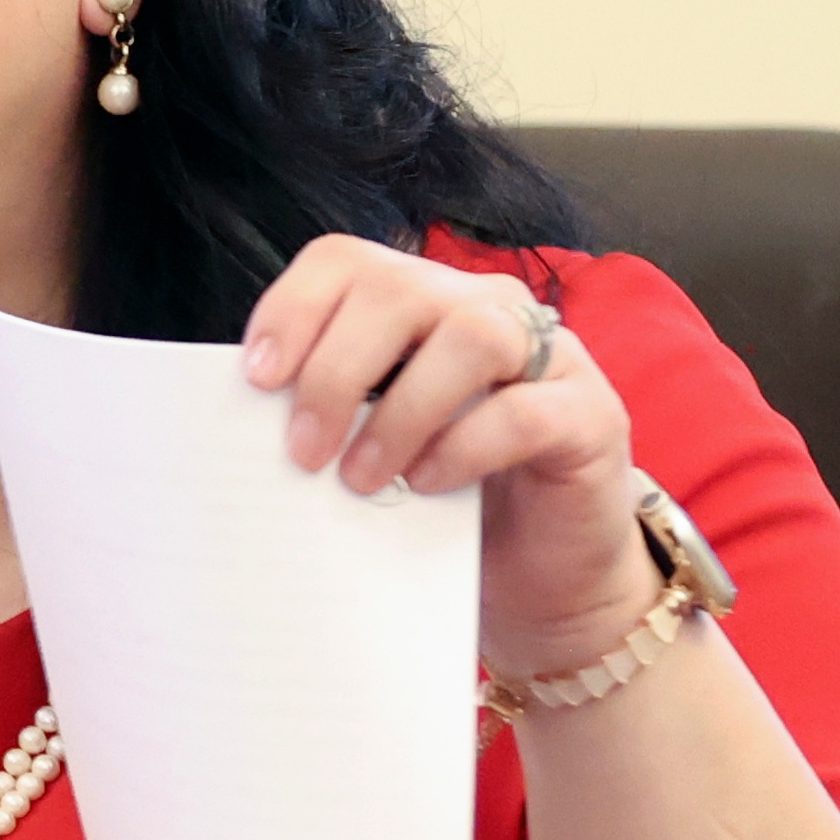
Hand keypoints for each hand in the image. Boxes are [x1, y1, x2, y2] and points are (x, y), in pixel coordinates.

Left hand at [241, 234, 655, 675]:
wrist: (540, 578)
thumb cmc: (442, 502)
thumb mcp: (367, 445)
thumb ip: (327, 411)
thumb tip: (245, 418)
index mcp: (422, 302)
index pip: (346, 261)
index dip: (294, 308)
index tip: (258, 379)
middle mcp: (487, 309)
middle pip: (399, 291)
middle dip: (335, 371)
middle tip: (302, 451)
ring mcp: (551, 358)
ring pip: (471, 336)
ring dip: (400, 411)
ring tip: (361, 478)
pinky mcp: (594, 417)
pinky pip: (527, 410)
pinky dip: (464, 447)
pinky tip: (427, 485)